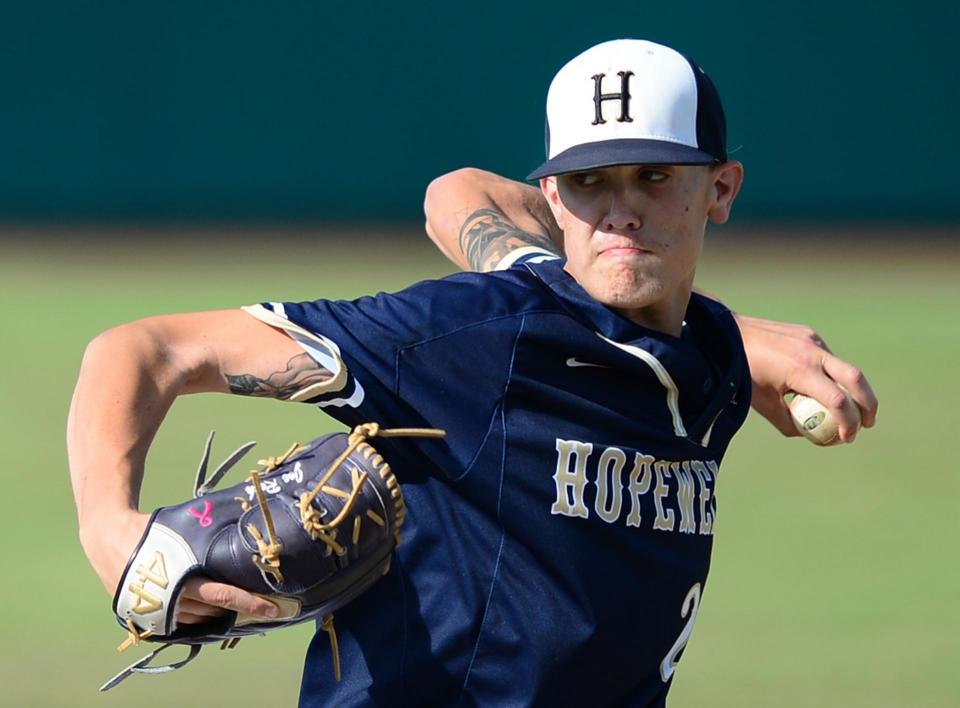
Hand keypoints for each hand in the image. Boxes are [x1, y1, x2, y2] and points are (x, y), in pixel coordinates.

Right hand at [80, 509, 277, 624]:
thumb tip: (244, 519)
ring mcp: (160, 612)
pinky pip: (183, 622)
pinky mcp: (149, 617)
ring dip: (220, 614)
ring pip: (200, 619)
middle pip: (216, 610)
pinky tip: (213, 610)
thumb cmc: (150, 530)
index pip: (226, 596)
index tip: (275, 610)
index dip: (253, 604)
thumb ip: (209, 536)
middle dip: (240, 608)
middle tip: (265, 606)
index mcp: (183, 579)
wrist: (107, 538)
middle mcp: (173, 600)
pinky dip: (199, 617)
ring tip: (241, 606)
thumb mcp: (183, 531)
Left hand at [735, 315, 877, 441]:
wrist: (728, 335)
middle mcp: (813, 351)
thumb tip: (809, 435)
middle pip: (856, 379)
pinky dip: (830, 374)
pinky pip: (826, 357)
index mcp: (801, 369)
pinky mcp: (809, 334)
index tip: (847, 438)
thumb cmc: (741, 373)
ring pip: (843, 367)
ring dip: (850, 389)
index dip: (848, 423)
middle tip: (867, 425)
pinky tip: (814, 384)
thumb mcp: (762, 404)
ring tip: (846, 409)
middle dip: (868, 404)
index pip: (837, 400)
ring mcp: (813, 339)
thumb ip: (788, 422)